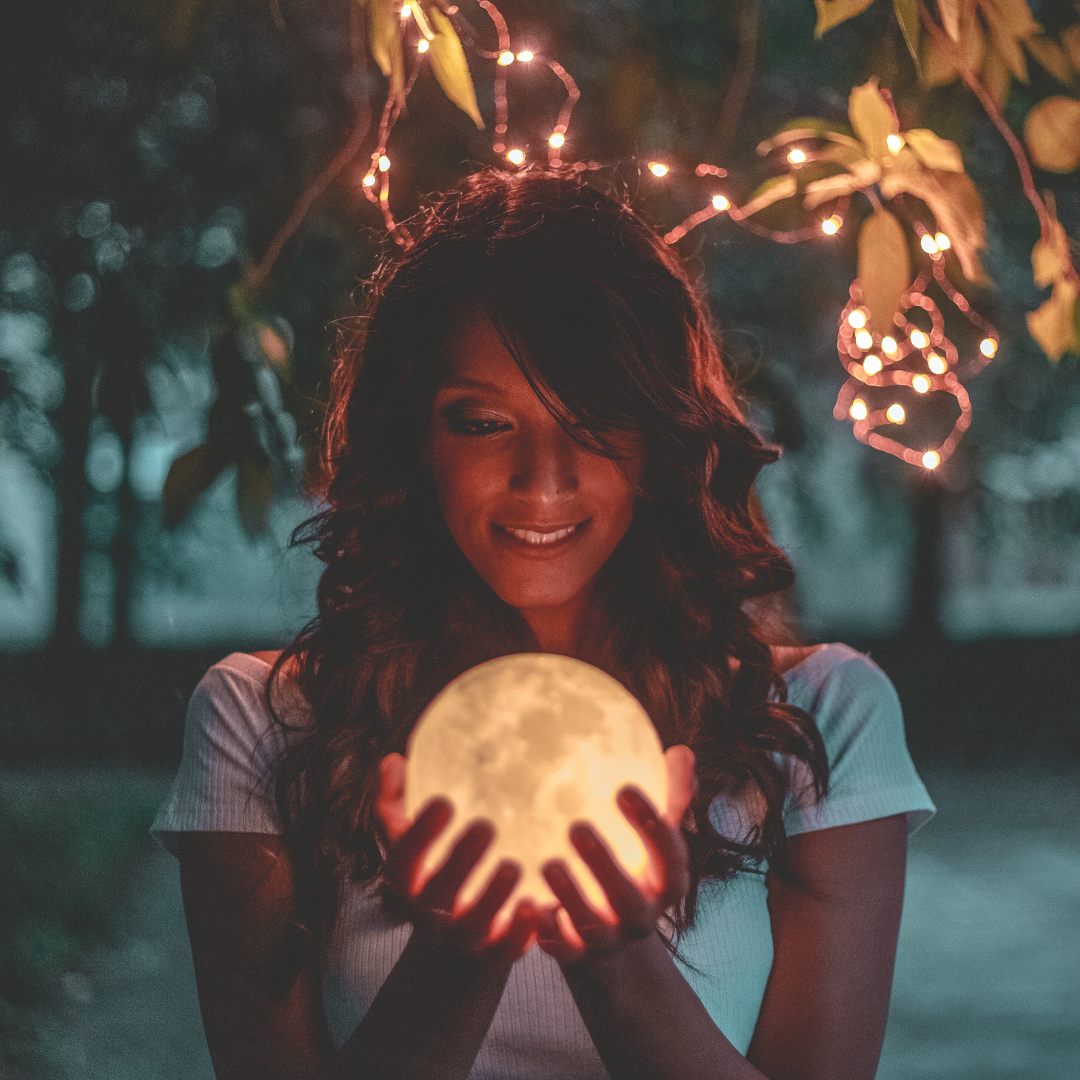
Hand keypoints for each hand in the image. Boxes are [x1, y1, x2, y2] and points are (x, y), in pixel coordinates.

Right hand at [375, 753, 538, 962]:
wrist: (453, 948)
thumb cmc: (434, 875)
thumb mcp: (411, 844)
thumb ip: (397, 804)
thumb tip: (393, 760)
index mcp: (406, 884)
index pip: (404, 861)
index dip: (421, 834)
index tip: (444, 801)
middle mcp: (430, 915)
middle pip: (439, 893)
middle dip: (460, 861)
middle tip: (485, 826)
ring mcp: (463, 938)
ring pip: (475, 924)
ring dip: (493, 897)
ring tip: (513, 865)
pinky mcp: (496, 954)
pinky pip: (508, 949)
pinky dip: (523, 932)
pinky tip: (539, 906)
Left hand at [537, 744, 695, 963]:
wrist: (611, 943)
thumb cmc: (631, 868)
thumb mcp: (653, 839)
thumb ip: (669, 798)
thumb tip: (682, 752)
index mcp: (665, 883)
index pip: (669, 857)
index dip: (651, 827)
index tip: (623, 789)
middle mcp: (640, 915)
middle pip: (628, 897)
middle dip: (605, 864)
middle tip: (577, 826)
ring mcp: (608, 940)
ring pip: (591, 925)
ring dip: (571, 896)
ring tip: (548, 863)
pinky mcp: (575, 956)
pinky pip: (559, 948)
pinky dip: (545, 929)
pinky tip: (526, 904)